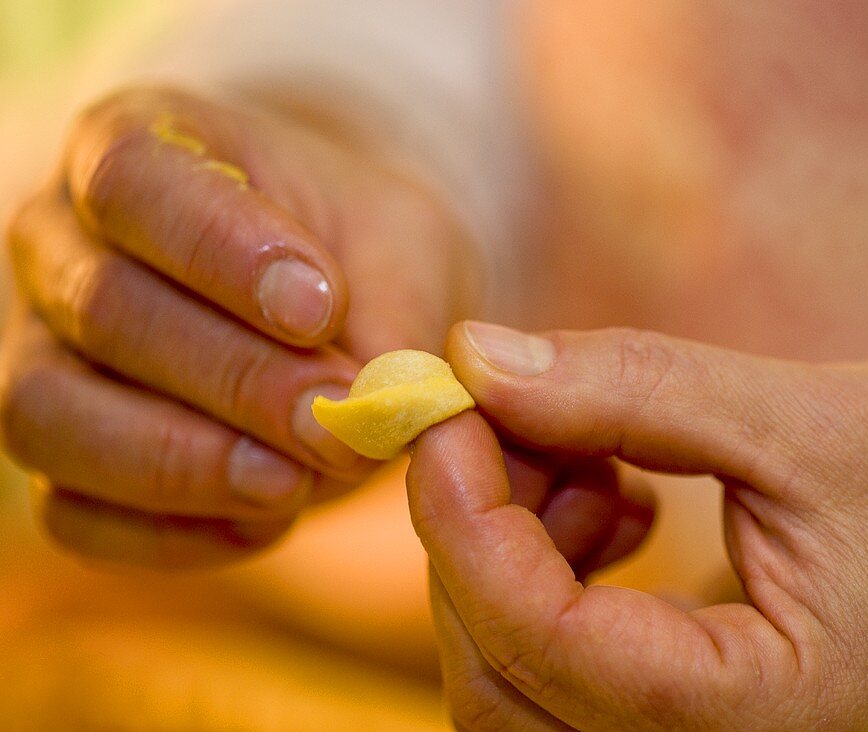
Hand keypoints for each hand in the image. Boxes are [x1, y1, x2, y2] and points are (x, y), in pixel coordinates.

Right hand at [0, 85, 479, 566]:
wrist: (346, 314)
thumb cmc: (365, 262)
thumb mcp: (403, 257)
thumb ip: (387, 324)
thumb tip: (351, 429)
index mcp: (138, 151)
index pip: (134, 180)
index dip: (219, 248)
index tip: (317, 306)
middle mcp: (63, 246)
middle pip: (102, 308)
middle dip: (230, 377)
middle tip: (332, 421)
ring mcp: (42, 355)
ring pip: (49, 415)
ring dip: (181, 462)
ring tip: (294, 483)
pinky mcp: (61, 459)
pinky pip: (71, 512)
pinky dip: (166, 532)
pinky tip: (265, 523)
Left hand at [408, 323, 867, 729]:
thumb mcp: (803, 420)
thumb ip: (631, 390)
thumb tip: (478, 359)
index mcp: (765, 722)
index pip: (545, 645)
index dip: (464, 517)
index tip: (440, 406)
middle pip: (502, 676)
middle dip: (473, 531)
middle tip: (504, 413)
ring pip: (514, 679)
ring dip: (508, 550)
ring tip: (582, 451)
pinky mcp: (686, 718)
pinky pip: (558, 666)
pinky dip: (547, 571)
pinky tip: (610, 489)